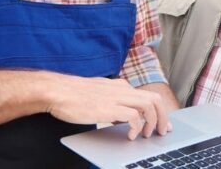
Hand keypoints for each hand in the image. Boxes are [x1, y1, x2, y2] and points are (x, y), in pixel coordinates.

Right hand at [41, 73, 169, 139]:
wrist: (57, 91)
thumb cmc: (73, 95)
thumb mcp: (99, 95)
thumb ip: (112, 102)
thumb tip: (121, 116)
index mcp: (120, 86)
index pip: (147, 96)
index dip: (158, 111)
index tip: (161, 122)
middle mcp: (122, 89)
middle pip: (154, 99)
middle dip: (163, 117)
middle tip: (162, 131)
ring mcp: (117, 97)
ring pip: (149, 106)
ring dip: (153, 122)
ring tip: (147, 135)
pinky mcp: (110, 108)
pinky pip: (134, 117)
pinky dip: (136, 127)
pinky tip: (130, 135)